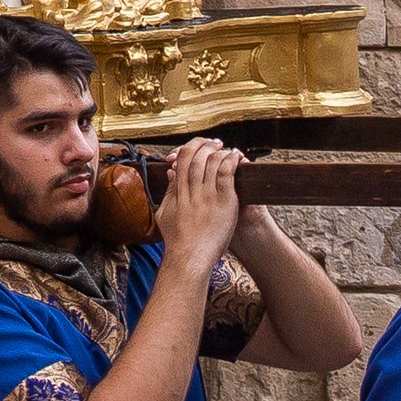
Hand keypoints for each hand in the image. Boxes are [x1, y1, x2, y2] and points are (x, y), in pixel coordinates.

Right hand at [153, 139, 244, 266]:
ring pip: (210, 162)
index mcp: (178, 193)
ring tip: (224, 147)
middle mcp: (191, 191)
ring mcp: (207, 196)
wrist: (189, 259)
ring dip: (217, 151)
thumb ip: (169, 193)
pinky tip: (235, 157)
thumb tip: (170, 174)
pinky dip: (230, 161)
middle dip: (204, 145)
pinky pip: (226, 174)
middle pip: (195, 157)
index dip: (189, 149)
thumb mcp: (165, 215)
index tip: (197, 146)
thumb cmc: (178, 242)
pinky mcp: (223, 202)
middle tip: (213, 141)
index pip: (182, 161)